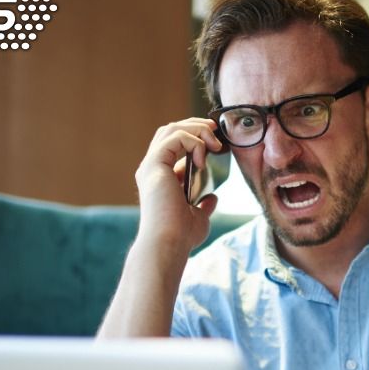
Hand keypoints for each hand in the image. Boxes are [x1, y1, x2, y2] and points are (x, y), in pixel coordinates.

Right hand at [134, 117, 224, 254]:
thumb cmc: (181, 236)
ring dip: (196, 130)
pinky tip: (203, 160)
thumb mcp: (198, 217)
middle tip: (216, 133)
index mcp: (160, 177)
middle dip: (196, 126)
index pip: (173, 143)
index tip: (217, 145)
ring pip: (171, 129)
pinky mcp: (154, 165)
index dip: (195, 137)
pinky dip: (193, 142)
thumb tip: (212, 198)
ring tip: (214, 143)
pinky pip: (175, 138)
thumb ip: (204, 205)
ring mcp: (151, 165)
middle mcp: (152, 168)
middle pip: (170, 130)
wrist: (169, 243)